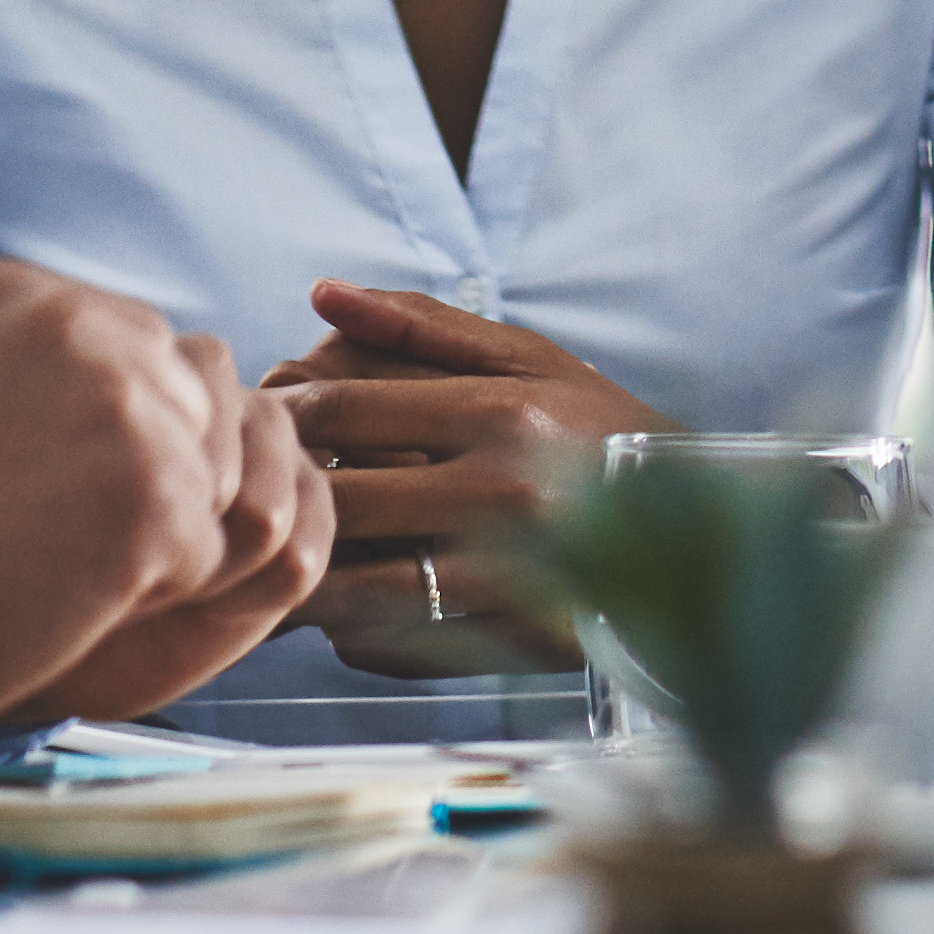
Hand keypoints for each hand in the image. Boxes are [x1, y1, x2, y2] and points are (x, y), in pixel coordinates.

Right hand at [0, 261, 332, 767]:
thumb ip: (13, 342)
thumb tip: (93, 330)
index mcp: (21, 287)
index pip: (134, 352)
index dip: (92, 441)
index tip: (11, 482)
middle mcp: (82, 322)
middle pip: (183, 408)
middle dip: (135, 480)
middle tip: (34, 530)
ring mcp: (125, 404)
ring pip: (201, 480)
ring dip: (145, 537)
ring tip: (47, 558)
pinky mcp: (157, 492)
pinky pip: (202, 553)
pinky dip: (147, 594)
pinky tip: (62, 596)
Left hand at [266, 283, 656, 678]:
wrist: (694, 523)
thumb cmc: (594, 427)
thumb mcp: (525, 356)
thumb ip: (421, 326)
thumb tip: (322, 293)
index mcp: (494, 409)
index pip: (343, 406)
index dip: (281, 415)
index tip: (258, 424)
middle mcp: (497, 488)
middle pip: (338, 496)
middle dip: (277, 496)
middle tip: (239, 496)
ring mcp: (503, 570)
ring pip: (354, 582)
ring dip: (298, 574)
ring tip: (266, 562)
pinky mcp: (504, 636)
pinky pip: (394, 641)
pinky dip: (348, 628)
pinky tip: (335, 610)